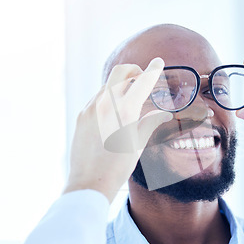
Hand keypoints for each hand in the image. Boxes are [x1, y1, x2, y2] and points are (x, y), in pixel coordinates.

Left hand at [64, 57, 172, 202]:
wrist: (90, 181)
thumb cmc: (119, 166)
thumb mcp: (139, 143)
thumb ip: (150, 122)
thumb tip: (161, 113)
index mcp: (125, 110)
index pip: (142, 82)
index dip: (152, 70)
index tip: (158, 61)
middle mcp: (105, 104)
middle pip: (120, 72)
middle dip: (133, 70)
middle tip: (141, 78)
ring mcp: (90, 108)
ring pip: (108, 85)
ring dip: (120, 86)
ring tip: (128, 101)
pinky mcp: (82, 115)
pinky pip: (96, 98)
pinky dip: (108, 99)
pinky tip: (113, 114)